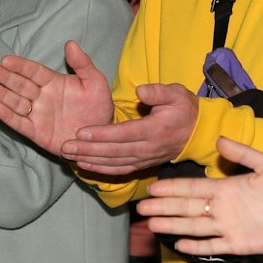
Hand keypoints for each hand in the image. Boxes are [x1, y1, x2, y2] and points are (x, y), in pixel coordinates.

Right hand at [0, 42, 114, 155]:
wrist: (101, 137)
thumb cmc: (98, 107)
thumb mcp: (95, 83)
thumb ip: (83, 64)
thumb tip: (71, 43)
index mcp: (53, 82)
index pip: (33, 71)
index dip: (20, 66)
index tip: (6, 60)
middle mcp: (42, 97)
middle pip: (20, 85)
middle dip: (5, 77)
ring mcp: (38, 115)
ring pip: (16, 102)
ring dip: (2, 94)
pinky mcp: (36, 133)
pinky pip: (20, 124)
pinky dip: (9, 116)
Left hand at [66, 82, 198, 175]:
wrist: (196, 133)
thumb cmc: (184, 109)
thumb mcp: (176, 93)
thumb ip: (158, 92)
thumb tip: (140, 91)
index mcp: (155, 130)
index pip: (124, 133)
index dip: (101, 134)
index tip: (81, 132)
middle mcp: (148, 148)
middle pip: (114, 151)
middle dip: (88, 150)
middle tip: (65, 146)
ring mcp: (144, 159)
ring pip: (113, 163)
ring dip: (90, 160)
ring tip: (68, 156)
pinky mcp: (141, 164)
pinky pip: (119, 170)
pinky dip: (100, 170)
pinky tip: (83, 165)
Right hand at [137, 137, 262, 258]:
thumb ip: (244, 154)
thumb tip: (219, 140)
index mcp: (226, 188)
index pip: (193, 188)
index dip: (173, 188)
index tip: (153, 188)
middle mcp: (222, 208)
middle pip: (187, 207)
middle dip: (164, 207)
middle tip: (142, 209)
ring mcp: (227, 227)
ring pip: (194, 226)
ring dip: (173, 225)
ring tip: (152, 224)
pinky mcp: (237, 245)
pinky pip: (212, 246)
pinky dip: (196, 246)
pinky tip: (179, 244)